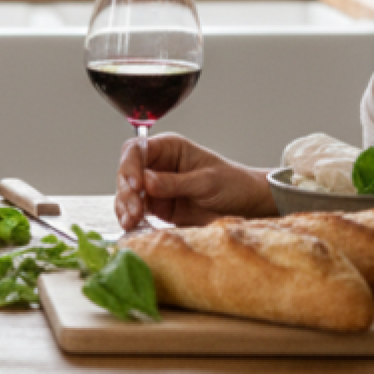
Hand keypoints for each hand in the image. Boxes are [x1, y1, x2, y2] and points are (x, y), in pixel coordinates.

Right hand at [114, 133, 273, 230]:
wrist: (248, 206)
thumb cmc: (233, 184)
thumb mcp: (206, 182)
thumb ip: (175, 182)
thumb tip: (147, 181)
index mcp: (169, 148)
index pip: (137, 150)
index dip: (130, 166)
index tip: (136, 185)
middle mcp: (158, 164)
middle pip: (127, 172)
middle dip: (126, 191)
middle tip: (134, 210)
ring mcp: (156, 187)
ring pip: (128, 193)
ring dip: (125, 206)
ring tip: (131, 221)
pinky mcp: (158, 207)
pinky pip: (136, 210)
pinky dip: (130, 217)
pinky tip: (131, 225)